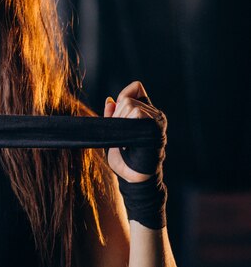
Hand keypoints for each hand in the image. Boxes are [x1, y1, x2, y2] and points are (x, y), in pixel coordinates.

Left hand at [103, 81, 168, 228]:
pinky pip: (137, 113)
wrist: (134, 178)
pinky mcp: (157, 128)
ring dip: (120, 121)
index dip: (123, 96)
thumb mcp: (115, 133)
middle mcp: (156, 115)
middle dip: (116, 115)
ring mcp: (158, 121)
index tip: (117, 113)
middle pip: (127, 99)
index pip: (136, 88)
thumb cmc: (125, 158)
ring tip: (126, 139)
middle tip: (121, 135)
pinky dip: (127, 123)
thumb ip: (113, 116)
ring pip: (130, 106)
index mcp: (148, 113)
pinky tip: (129, 139)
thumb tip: (109, 100)